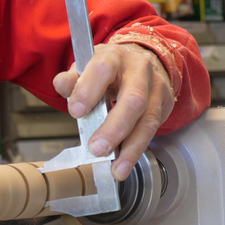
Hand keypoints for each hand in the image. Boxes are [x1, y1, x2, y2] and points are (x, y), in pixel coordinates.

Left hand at [52, 43, 173, 180]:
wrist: (141, 60)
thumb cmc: (109, 68)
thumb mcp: (87, 66)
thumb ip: (72, 78)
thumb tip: (62, 86)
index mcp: (113, 56)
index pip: (102, 69)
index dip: (89, 90)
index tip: (76, 111)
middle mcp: (139, 70)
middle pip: (133, 99)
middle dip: (114, 127)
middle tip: (96, 148)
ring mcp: (155, 87)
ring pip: (147, 120)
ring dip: (130, 148)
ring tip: (115, 168)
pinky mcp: (163, 104)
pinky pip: (152, 130)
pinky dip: (136, 150)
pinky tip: (123, 164)